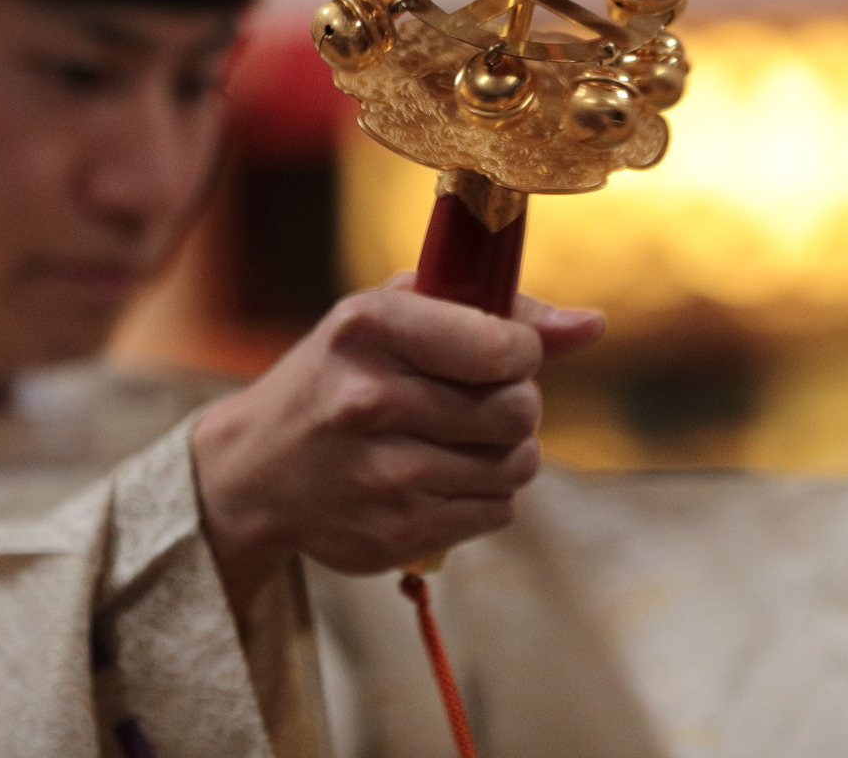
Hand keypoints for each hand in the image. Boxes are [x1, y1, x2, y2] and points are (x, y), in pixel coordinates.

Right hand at [191, 275, 603, 610]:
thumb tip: (593, 325)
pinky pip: (498, 512)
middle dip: (516, 404)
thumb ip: (498, 312)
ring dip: (506, 453)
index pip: (501, 346)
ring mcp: (383, 475)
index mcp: (371, 329)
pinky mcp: (397, 534)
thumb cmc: (341, 375)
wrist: (254, 471)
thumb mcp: (395, 317)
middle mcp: (371, 401)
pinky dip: (485, 496)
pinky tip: (441, 478)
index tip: (502, 355)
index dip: (521, 351)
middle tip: (480, 402)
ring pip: (518, 465)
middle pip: (518, 411)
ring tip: (462, 441)